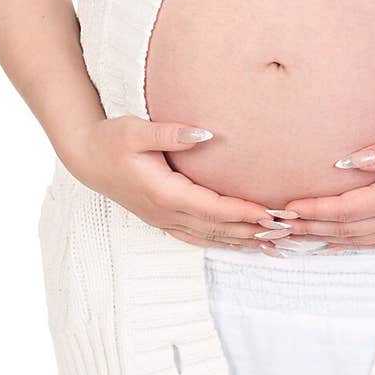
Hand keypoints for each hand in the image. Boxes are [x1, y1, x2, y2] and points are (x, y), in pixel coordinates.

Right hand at [62, 116, 272, 250]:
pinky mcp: (162, 219)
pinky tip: (239, 244)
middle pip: (218, 229)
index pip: (213, 209)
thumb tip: (205, 134)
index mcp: (164, 194)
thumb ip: (171, 133)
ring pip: (210, 238)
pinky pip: (198, 238)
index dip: (244, 213)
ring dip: (242, 241)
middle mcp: (166, 213)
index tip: (273, 213)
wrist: (87, 158)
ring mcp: (164, 220)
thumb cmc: (112, 140)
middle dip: (253, 230)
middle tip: (288, 231)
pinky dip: (222, 242)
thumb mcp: (137, 130)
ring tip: (274, 244)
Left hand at [274, 123, 374, 249]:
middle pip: (345, 229)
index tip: (288, 208)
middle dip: (308, 228)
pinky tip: (326, 243)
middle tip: (274, 226)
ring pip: (354, 240)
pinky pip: (369, 242)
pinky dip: (344, 244)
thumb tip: (349, 161)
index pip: (348, 209)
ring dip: (321, 238)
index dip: (316, 211)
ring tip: (291, 235)